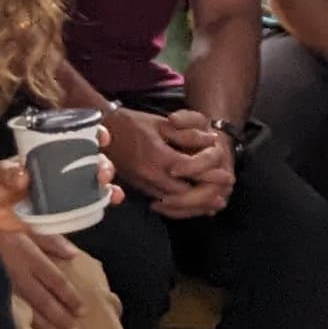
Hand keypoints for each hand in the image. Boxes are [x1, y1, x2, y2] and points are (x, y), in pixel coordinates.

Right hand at [0, 219, 88, 328]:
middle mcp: (19, 273)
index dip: (70, 296)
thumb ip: (50, 241)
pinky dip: (22, 325)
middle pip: (44, 300)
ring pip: (28, 309)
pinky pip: (10, 312)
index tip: (82, 310)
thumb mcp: (25, 228)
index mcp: (29, 255)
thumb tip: (73, 255)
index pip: (55, 281)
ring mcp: (4, 286)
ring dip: (45, 326)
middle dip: (61, 318)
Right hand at [111, 106, 234, 215]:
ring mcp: (144, 184)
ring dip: (195, 205)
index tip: (224, 172)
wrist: (103, 131)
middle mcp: (152, 175)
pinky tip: (192, 203)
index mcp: (159, 157)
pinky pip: (163, 202)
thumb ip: (187, 134)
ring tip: (213, 203)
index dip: (209, 173)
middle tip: (222, 194)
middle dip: (205, 196)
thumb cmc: (132, 123)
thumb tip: (210, 140)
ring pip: (174, 203)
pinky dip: (180, 205)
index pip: (190, 171)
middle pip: (184, 195)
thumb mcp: (161, 123)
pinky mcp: (140, 188)